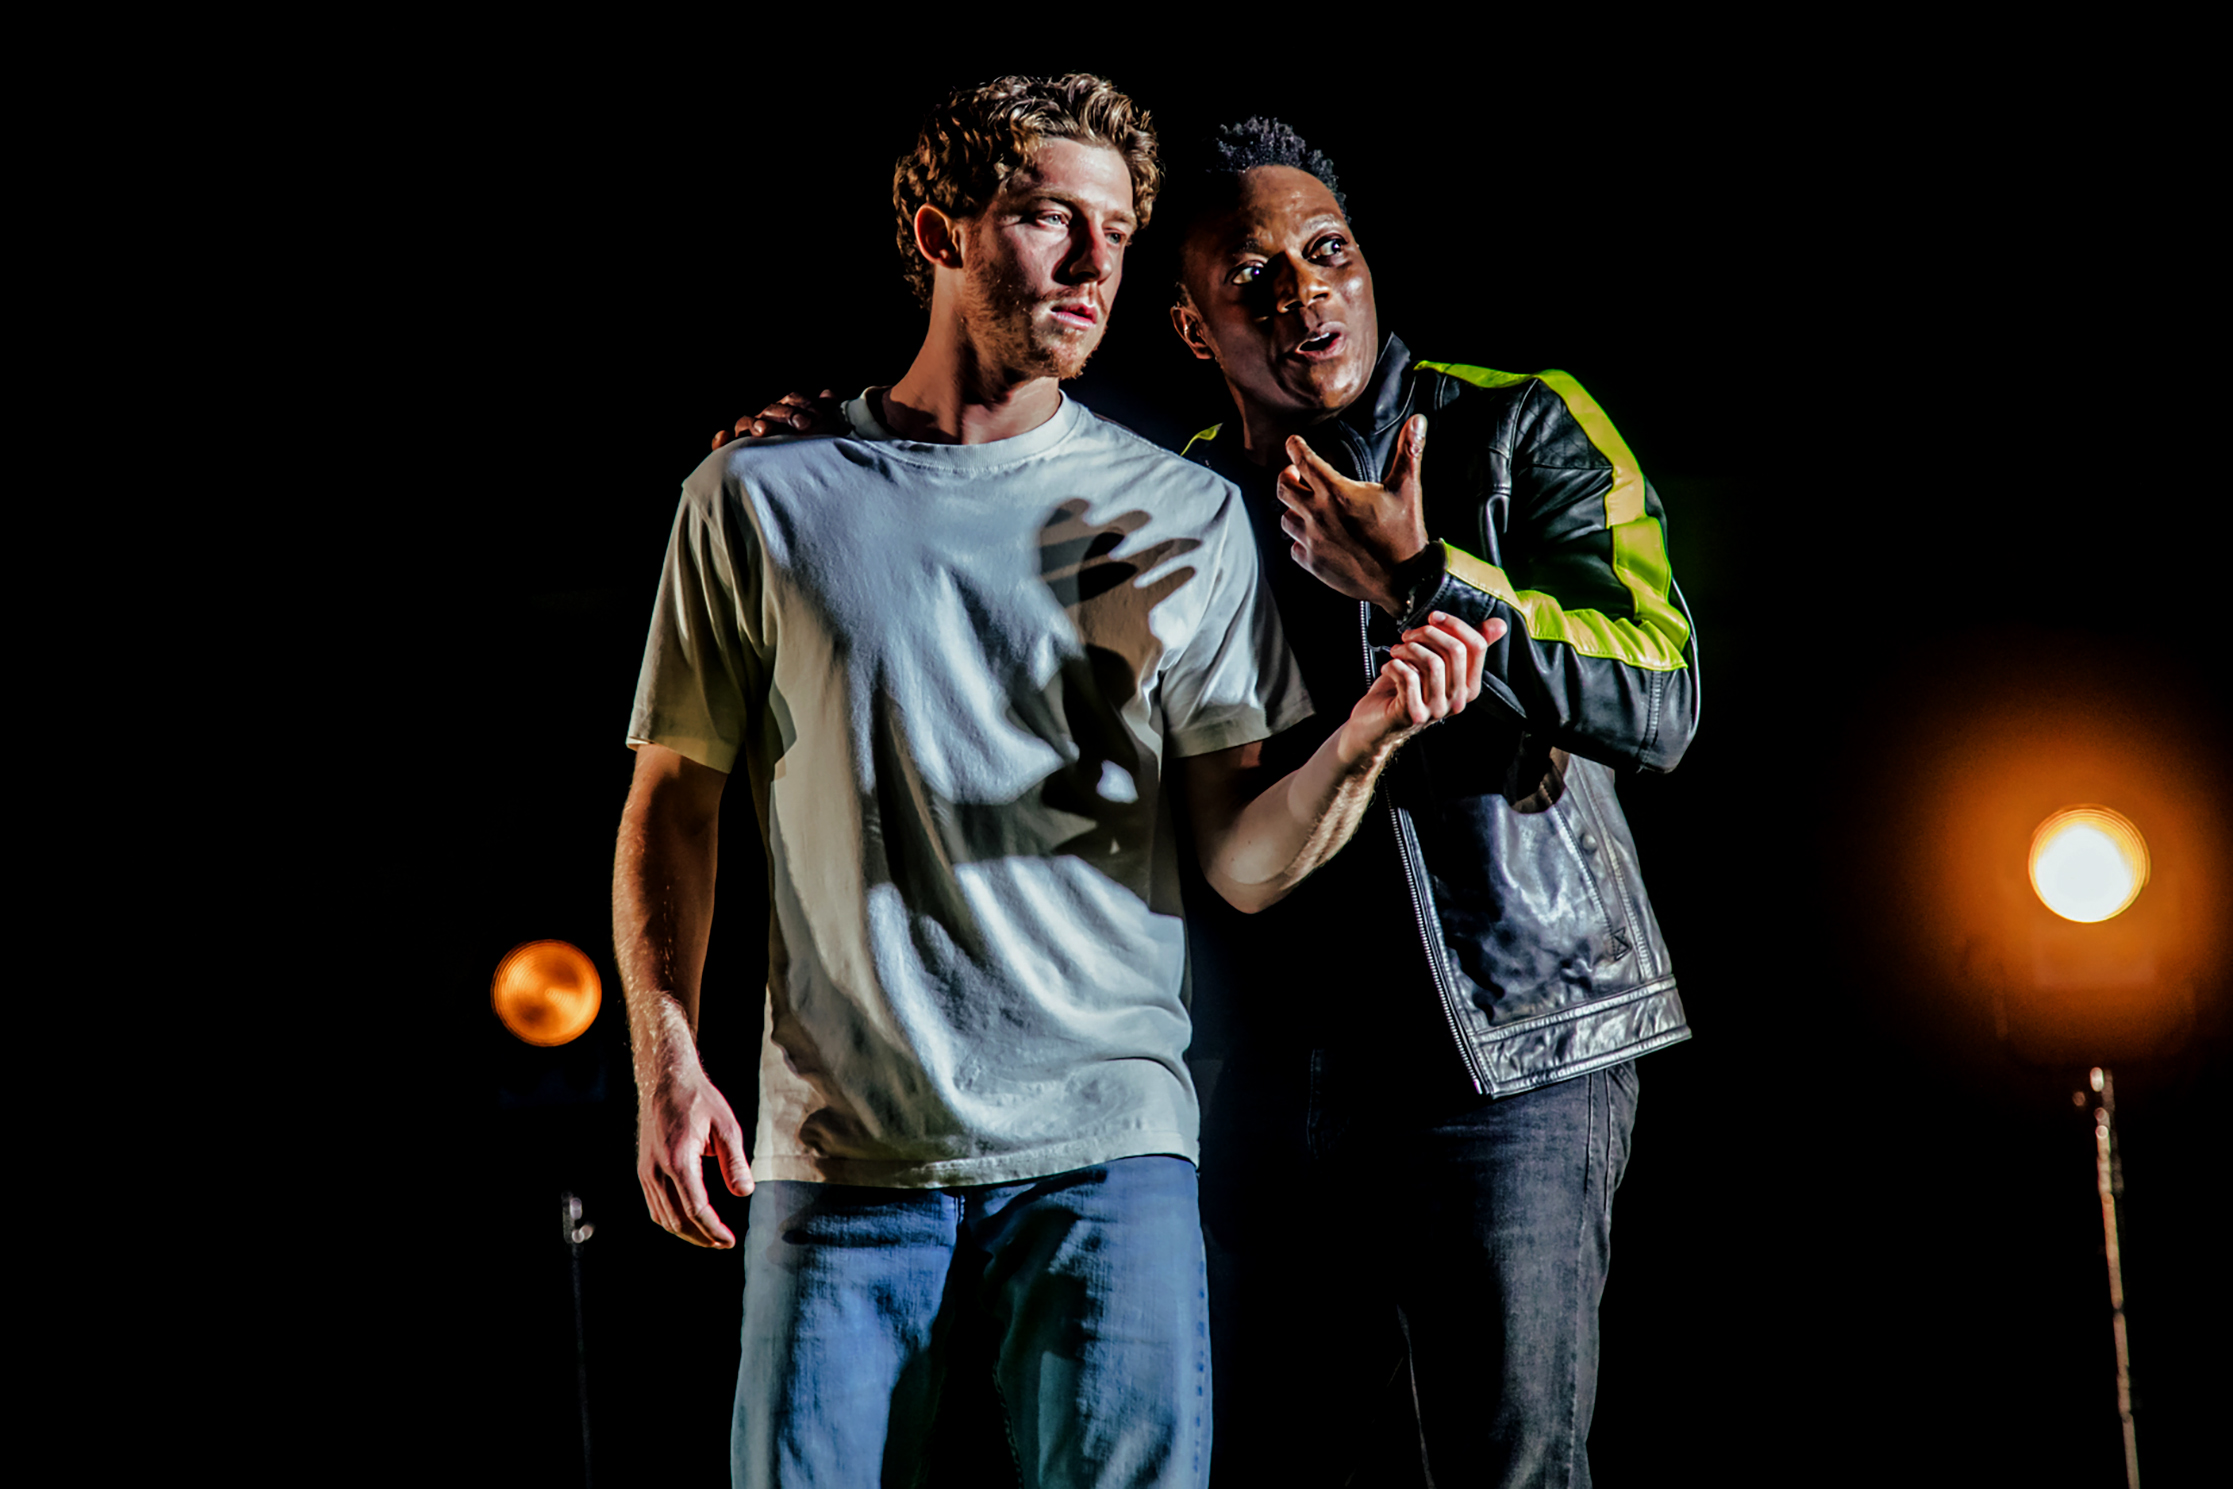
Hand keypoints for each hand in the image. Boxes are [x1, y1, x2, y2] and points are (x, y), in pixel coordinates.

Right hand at [636, 1054, 752, 1247]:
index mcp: (679, 1160)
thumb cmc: (700, 1100)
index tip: (730, 1240)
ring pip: (663, 1217)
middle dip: (702, 1237)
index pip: (695, 1208)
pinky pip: (655, 1206)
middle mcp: (657, 1170)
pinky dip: (672, 1221)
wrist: (666, 1080)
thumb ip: (735, 1162)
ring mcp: (647, 1171)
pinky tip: (690, 1222)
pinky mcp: (644, 1170)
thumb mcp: (726, 1126)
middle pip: (677, 1220)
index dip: (713, 1230)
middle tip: (724, 1243)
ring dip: (687, 1233)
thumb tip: (745, 1192)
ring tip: (711, 1237)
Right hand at [712, 388, 842, 448]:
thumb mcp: (822, 433)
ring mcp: (749, 436)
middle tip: (804, 424)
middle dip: (787, 415)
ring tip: (765, 430)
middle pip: (770, 410)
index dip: (803, 404)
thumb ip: (825, 412)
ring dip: (754, 423)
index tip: (818, 416)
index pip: (791, 400)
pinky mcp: (735, 454)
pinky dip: (721, 440)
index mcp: (786, 414)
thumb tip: (829, 395)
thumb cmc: (811, 455)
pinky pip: (722, 445)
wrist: (802, 485)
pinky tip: (724, 438)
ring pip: (745, 423)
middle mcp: (767, 422)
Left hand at [1277, 414, 1430, 610]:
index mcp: (1337, 493)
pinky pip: (1294, 547)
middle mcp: (1318, 515)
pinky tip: (1313, 537)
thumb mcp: (1407, 489)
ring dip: (1293, 509)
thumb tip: (1417, 422)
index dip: (1295, 447)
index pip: (1303, 461)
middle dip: (1286, 476)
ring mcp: (1313, 541)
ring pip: (1286, 518)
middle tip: (1294, 474)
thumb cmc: (1404, 535)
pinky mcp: (1314, 564)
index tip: (1293, 443)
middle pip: (1283, 488)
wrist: (1403, 581)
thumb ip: (1408, 452)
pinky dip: (1300, 540)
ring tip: (1305, 506)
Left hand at [1335, 610, 1502, 763]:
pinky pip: (1409, 677)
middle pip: (1455, 650)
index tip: (1433, 616)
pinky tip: (1388, 667)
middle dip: (1427, 633)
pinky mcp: (1415, 715)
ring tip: (1396, 651)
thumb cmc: (1404, 690)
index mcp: (1469, 686)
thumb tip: (1500, 624)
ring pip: (1432, 662)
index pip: (1477, 646)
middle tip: (1408, 635)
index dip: (1455, 624)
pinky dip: (1394, 665)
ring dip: (1408, 649)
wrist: (1373, 724)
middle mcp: (1458, 700)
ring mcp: (1437, 710)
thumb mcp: (1436, 664)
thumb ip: (1463, 645)